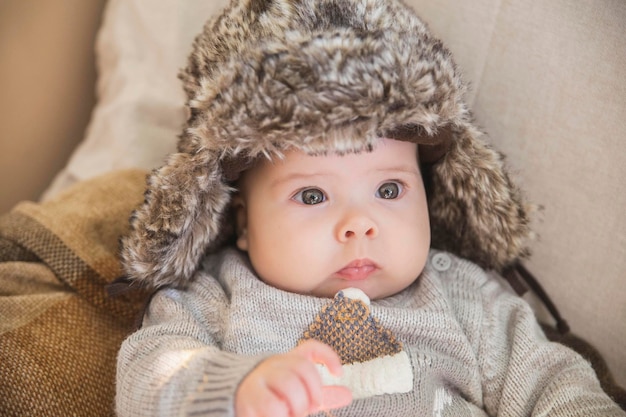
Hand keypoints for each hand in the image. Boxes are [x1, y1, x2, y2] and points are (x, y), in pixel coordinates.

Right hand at [235, 340, 351, 416]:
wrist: (226, 401)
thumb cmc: (268, 398)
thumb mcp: (295, 395)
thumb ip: (319, 395)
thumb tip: (348, 395)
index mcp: (287, 361)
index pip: (310, 348)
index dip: (328, 355)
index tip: (339, 372)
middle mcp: (274, 364)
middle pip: (304, 369)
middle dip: (312, 394)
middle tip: (306, 409)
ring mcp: (260, 377)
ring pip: (290, 386)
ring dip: (296, 407)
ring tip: (289, 415)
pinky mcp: (248, 395)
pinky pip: (273, 406)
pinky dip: (279, 416)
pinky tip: (273, 416)